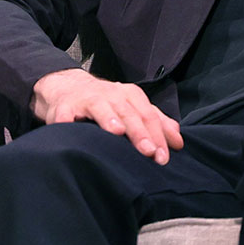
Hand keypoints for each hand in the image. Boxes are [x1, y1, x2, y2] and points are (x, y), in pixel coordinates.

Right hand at [31, 68, 183, 164]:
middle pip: (128, 112)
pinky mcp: (65, 106)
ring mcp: (88, 99)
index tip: (164, 156)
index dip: (158, 135)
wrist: (71, 88)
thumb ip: (156, 123)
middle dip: (140, 132)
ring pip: (101, 107)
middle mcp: (112, 95)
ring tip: (117, 132)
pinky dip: (66, 120)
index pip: (148, 115)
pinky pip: (65, 113)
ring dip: (109, 118)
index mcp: (130, 95)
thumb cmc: (108, 103)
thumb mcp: (133, 109)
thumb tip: (178, 141)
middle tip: (149, 152)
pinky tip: (68, 127)